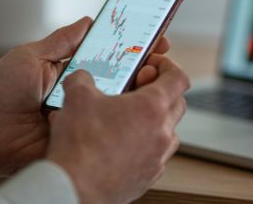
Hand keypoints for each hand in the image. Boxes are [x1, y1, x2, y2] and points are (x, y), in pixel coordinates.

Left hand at [0, 17, 171, 178]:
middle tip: (159, 59)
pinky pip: (106, 129)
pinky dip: (123, 119)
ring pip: (119, 103)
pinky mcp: (80, 139)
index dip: (133, 47)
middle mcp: (81, 93)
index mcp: (70, 71)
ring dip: (138, 90)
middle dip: (144, 67)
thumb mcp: (29, 57)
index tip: (155, 38)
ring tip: (150, 78)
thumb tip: (89, 20)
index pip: (109, 55)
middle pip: (122, 78)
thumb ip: (61, 41)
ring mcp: (83, 116)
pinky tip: (135, 107)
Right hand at [46, 55, 189, 203]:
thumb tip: (82, 77)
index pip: (178, 78)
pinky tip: (121, 144)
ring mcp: (158, 158)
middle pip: (178, 103)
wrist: (75, 188)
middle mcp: (162, 133)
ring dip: (155, 121)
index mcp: (152, 107)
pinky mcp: (149, 177)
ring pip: (169, 132)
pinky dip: (145, 146)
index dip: (167, 66)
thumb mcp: (77, 97)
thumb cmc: (80, 145)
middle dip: (161, 91)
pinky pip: (156, 155)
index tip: (153, 64)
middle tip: (138, 88)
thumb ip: (83, 78)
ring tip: (128, 118)